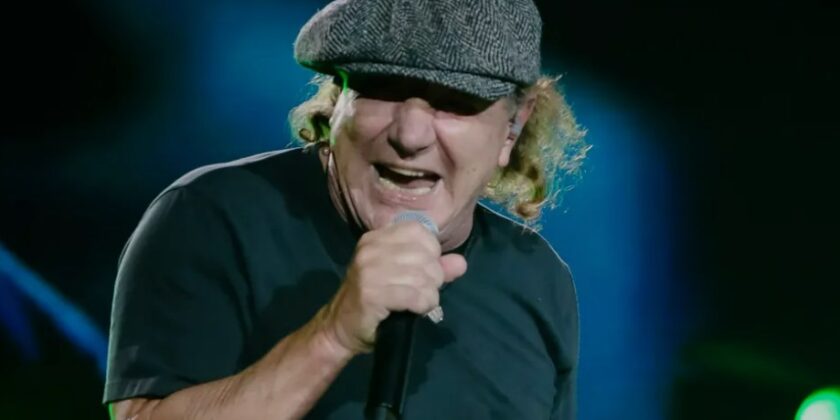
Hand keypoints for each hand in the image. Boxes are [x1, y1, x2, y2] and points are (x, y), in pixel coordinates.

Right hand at [317, 221, 466, 354]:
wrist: (340, 328)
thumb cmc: (374, 301)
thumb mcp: (402, 278)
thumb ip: (432, 268)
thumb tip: (461, 263)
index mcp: (376, 238)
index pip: (419, 231)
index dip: (431, 251)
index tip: (424, 270)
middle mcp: (371, 249)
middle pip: (425, 254)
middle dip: (434, 277)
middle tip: (424, 292)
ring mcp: (369, 270)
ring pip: (422, 276)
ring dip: (429, 294)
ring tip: (421, 303)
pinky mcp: (371, 293)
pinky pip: (414, 295)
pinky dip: (423, 305)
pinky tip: (417, 310)